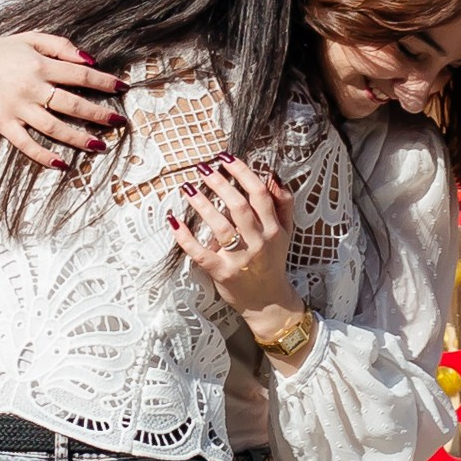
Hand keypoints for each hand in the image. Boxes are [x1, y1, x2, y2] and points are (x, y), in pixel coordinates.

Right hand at [0, 29, 123, 166]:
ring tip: (100, 145)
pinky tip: (62, 164)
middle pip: (72, 104)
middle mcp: (30, 88)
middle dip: (99, 114)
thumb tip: (90, 60)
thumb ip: (60, 46)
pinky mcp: (3, 124)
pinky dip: (43, 155)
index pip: (80, 76)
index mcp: (39, 65)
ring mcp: (17, 108)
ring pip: (54, 127)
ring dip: (79, 138)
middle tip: (118, 122)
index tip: (122, 88)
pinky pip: (26, 144)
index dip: (104, 82)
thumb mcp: (28, 39)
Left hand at [167, 158, 300, 334]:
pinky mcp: (221, 273)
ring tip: (189, 188)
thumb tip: (272, 176)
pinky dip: (186, 238)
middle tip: (203, 169)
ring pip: (220, 227)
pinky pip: (201, 253)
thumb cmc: (272, 261)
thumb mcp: (286, 232)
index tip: (226, 159)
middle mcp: (258, 242)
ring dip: (203, 205)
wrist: (268, 301)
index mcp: (273, 229)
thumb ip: (283, 203)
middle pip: (239, 207)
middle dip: (220, 184)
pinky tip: (174, 221)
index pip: (259, 194)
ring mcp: (239, 259)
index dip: (242, 173)